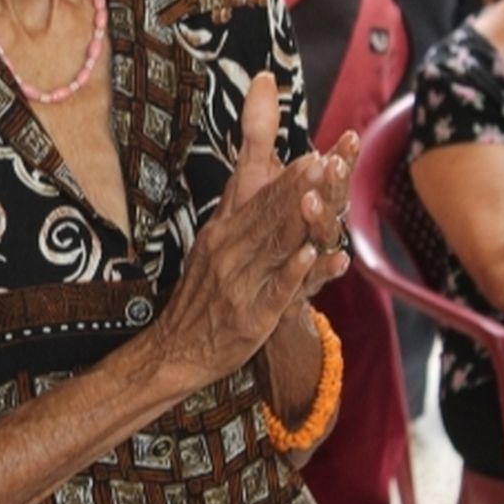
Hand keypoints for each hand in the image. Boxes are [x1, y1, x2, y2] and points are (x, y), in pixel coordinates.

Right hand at [150, 74, 351, 384]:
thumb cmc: (200, 296)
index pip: (259, 201)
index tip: (313, 155)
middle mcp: (228, 253)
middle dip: (299, 189)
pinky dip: (292, 271)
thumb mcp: (209, 246)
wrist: (176, 348)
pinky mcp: (251, 316)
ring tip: (323, 194)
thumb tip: (244, 172)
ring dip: (299, 219)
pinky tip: (311, 255)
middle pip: (269, 217)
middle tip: (327, 162)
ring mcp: (239, 284)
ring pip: (274, 246)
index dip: (287, 180)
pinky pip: (275, 289)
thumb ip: (231, 211)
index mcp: (220, 234)